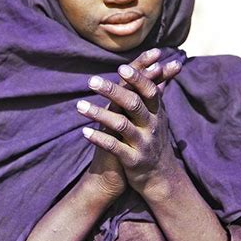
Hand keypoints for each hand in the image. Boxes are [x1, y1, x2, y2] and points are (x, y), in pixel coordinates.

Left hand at [78, 57, 182, 197]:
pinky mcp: (133, 160)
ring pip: (121, 125)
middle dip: (113, 91)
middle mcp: (152, 126)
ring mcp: (143, 143)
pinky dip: (99, 139)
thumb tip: (160, 63)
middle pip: (134, 104)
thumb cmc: (154, 139)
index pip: (149, 91)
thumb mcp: (159, 115)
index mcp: (157, 112)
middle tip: (91, 81)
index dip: (137, 79)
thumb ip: (156, 90)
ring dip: (99, 114)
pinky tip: (83, 132)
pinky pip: (115, 148)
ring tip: (79, 105)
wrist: (161, 177)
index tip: (120, 68)